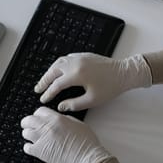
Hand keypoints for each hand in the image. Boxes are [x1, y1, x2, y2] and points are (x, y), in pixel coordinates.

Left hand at [21, 106, 112, 162]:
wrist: (86, 158)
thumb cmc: (86, 142)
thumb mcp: (78, 123)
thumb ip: (65, 119)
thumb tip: (57, 118)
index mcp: (57, 119)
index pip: (39, 111)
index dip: (38, 115)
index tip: (39, 118)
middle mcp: (48, 127)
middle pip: (28, 120)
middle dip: (28, 122)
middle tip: (30, 126)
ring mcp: (42, 139)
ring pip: (25, 133)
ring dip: (28, 134)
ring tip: (33, 137)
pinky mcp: (40, 152)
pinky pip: (26, 147)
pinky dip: (28, 147)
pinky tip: (33, 147)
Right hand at [34, 53, 151, 111]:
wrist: (124, 73)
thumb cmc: (110, 87)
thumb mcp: (92, 100)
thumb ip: (74, 104)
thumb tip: (61, 107)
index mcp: (76, 75)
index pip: (56, 85)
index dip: (48, 93)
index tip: (43, 99)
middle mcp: (75, 64)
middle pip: (53, 71)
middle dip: (44, 80)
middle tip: (38, 89)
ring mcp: (79, 58)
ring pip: (58, 62)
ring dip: (50, 71)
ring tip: (45, 80)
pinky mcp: (84, 55)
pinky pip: (66, 58)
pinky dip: (59, 64)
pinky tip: (59, 70)